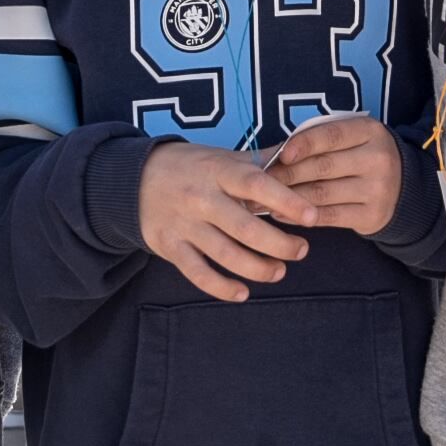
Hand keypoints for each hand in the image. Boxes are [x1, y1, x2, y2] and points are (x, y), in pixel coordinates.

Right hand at [140, 143, 318, 301]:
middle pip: (245, 228)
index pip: (257, 185)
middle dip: (279, 244)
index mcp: (220, 171)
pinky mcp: (170, 247)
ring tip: (279, 271)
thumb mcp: (224, 157)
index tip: (312, 216)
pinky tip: (242, 293)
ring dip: (257, 268)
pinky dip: (221, 287)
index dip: (287, 201)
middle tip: (301, 250)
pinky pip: (198, 273)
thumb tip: (302, 152)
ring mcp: (185, 225)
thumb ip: (262, 161)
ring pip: (225, 254)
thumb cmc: (192, 167)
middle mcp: (202, 198)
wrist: (134, 179)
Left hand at [269, 115, 405, 235]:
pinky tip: (281, 216)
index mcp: (369, 131)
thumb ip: (320, 140)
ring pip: (322, 194)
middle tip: (258, 183)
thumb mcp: (352, 138)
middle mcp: (376, 159)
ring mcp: (377, 189)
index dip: (304, 144)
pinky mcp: (371, 216)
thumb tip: (275, 155)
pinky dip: (301, 217)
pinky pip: (329, 217)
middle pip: (322, 166)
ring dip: (287, 199)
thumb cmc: (362, 156)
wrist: (404, 188)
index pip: (332, 135)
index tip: (281, 155)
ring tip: (262, 201)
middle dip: (286, 175)